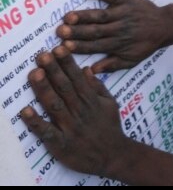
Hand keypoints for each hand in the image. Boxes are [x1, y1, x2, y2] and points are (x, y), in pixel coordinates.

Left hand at [21, 47, 130, 177]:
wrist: (113, 155)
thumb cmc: (110, 128)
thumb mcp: (110, 104)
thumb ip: (98, 87)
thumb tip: (86, 69)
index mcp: (91, 100)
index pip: (77, 78)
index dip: (67, 63)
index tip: (58, 49)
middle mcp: (80, 111)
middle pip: (65, 88)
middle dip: (53, 70)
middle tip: (42, 55)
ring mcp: (70, 127)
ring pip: (55, 105)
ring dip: (44, 89)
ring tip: (35, 73)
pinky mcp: (61, 143)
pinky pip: (47, 132)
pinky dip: (36, 122)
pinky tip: (26, 111)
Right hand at [57, 0, 168, 72]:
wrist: (164, 25)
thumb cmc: (145, 44)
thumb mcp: (132, 59)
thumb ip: (112, 65)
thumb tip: (91, 71)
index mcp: (118, 44)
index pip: (95, 46)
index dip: (79, 47)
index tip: (63, 47)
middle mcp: (119, 29)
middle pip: (95, 31)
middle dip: (77, 32)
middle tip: (60, 31)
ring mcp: (123, 14)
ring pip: (101, 15)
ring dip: (85, 15)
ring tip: (69, 16)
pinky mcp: (127, 1)